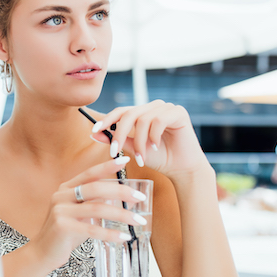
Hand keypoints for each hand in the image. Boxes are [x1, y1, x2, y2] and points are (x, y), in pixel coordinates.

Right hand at [29, 156, 146, 267]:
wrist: (43, 253)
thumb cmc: (65, 234)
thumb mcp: (81, 214)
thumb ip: (97, 204)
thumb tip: (126, 199)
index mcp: (66, 188)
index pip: (90, 174)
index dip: (107, 166)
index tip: (126, 160)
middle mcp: (61, 195)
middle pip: (96, 188)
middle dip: (121, 191)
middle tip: (140, 197)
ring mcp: (60, 210)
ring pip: (98, 208)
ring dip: (122, 214)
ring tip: (139, 220)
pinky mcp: (62, 226)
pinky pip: (92, 229)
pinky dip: (111, 233)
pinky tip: (124, 236)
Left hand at [90, 100, 210, 182]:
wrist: (182, 169)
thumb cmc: (160, 159)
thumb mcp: (134, 149)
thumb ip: (117, 140)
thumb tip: (94, 134)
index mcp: (143, 113)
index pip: (121, 111)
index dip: (106, 119)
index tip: (94, 130)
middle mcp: (154, 107)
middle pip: (129, 114)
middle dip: (119, 134)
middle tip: (114, 152)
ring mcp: (167, 108)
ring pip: (143, 119)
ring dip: (139, 142)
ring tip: (142, 158)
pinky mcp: (178, 112)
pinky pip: (158, 120)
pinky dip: (153, 136)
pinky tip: (155, 148)